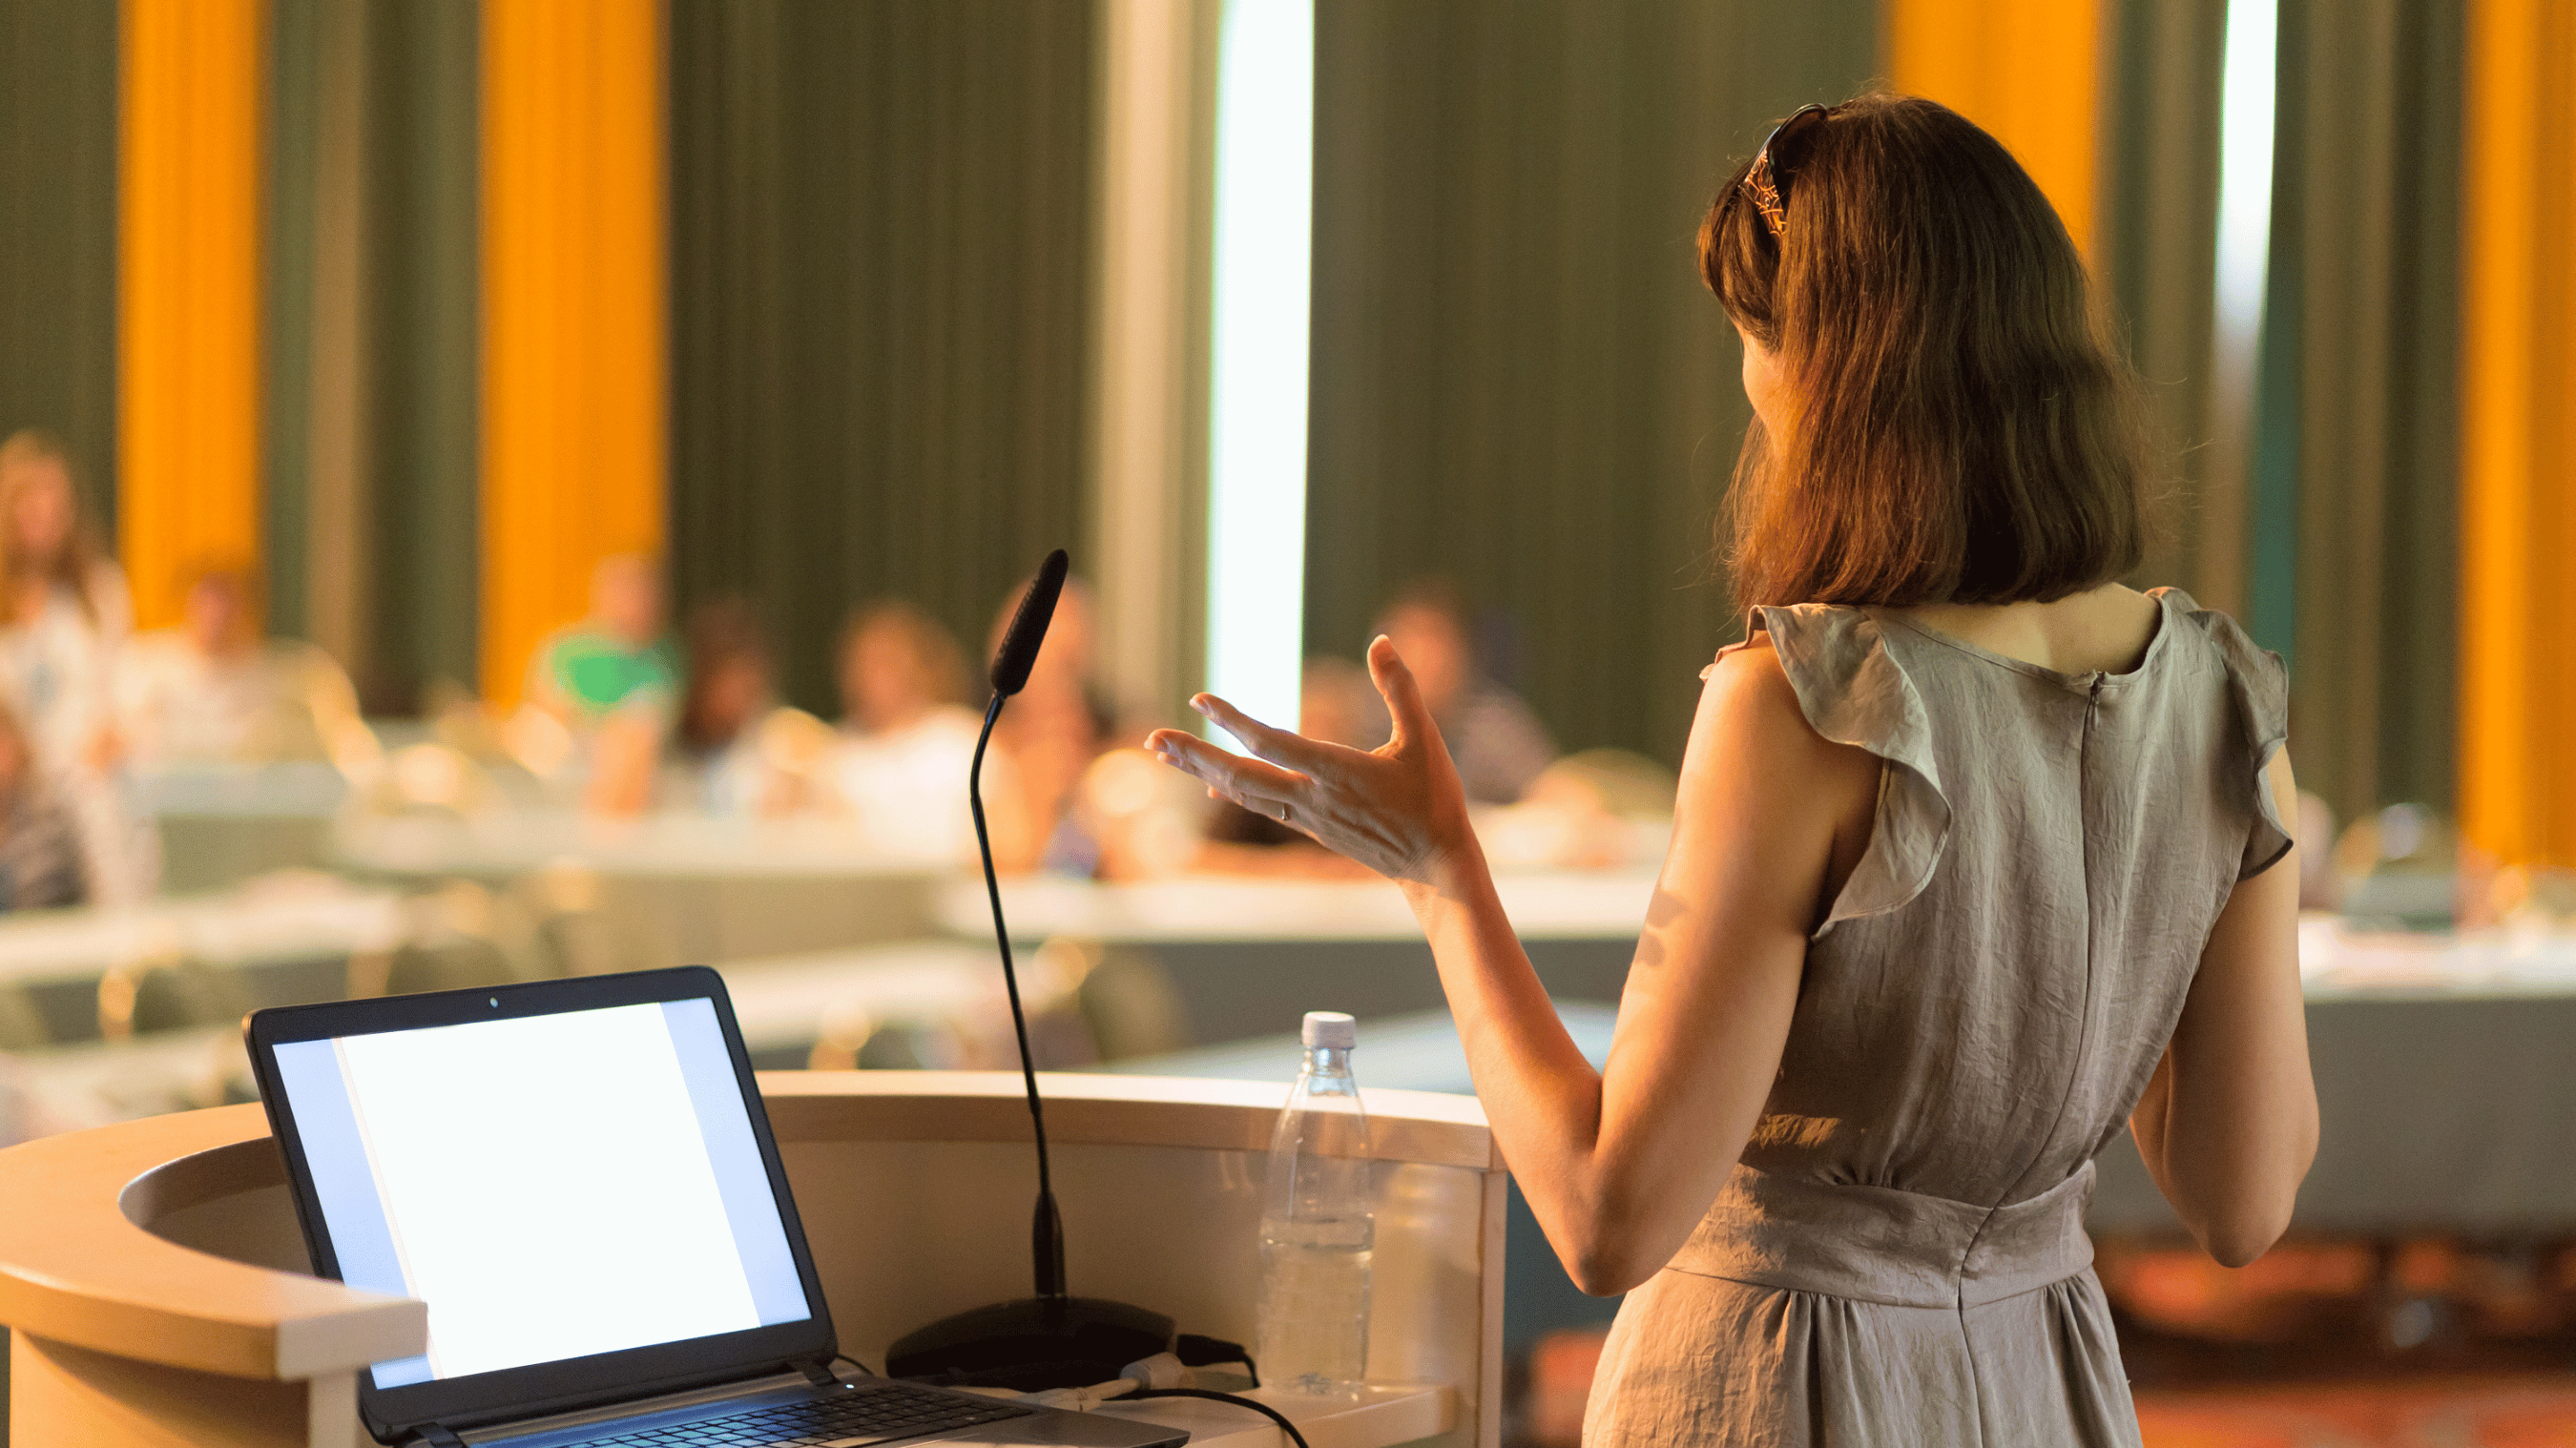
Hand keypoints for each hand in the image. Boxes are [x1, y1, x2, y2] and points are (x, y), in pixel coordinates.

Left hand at [1147, 636, 1475, 886]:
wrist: (1434, 864)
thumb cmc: (1433, 799)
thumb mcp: (1423, 737)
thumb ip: (1400, 688)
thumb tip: (1381, 640)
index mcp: (1336, 773)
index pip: (1273, 743)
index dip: (1233, 722)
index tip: (1201, 700)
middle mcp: (1311, 798)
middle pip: (1239, 776)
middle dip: (1195, 756)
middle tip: (1153, 739)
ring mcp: (1306, 818)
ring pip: (1242, 792)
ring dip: (1201, 771)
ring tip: (1164, 752)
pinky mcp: (1309, 828)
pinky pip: (1258, 805)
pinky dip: (1229, 789)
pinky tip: (1210, 784)